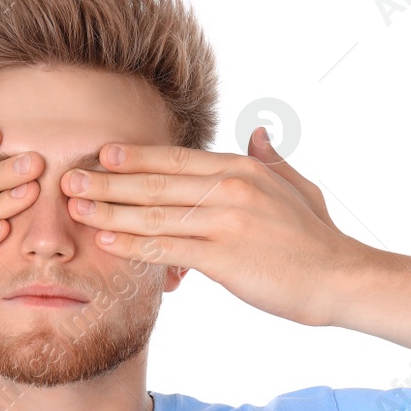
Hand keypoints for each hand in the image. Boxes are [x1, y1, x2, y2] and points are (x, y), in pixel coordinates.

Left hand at [61, 127, 361, 326]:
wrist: (341, 278)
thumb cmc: (318, 238)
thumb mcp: (297, 187)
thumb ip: (271, 159)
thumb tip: (257, 132)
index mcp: (242, 168)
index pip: (176, 159)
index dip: (135, 157)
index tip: (101, 155)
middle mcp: (230, 188)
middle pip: (155, 182)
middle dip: (107, 181)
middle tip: (69, 180)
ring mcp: (226, 221)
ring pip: (153, 214)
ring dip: (109, 211)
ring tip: (76, 210)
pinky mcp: (224, 257)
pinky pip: (167, 248)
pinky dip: (133, 244)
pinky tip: (107, 242)